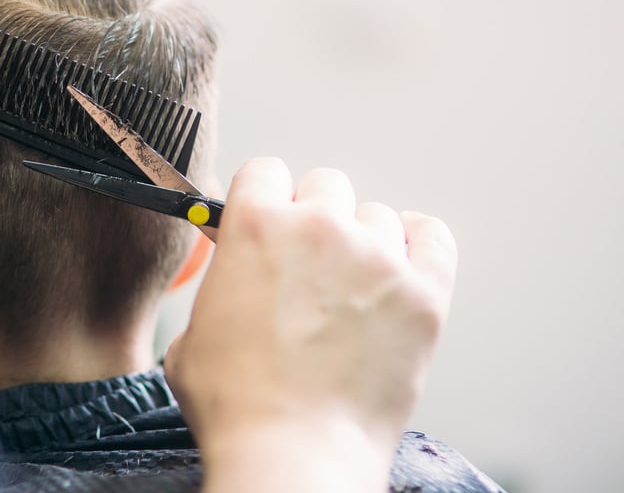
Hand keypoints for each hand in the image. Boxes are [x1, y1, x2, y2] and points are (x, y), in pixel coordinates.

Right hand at [165, 158, 456, 492]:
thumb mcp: (192, 330)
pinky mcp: (423, 294)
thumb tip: (235, 275)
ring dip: (363, 242)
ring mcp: (376, 257)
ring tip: (352, 289)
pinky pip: (432, 236)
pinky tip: (401, 269)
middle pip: (325, 185)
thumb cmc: (236, 403)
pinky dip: (418, 244)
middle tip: (309, 266)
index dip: (264, 200)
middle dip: (314, 218)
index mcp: (254, 224)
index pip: (265, 171)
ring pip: (376, 215)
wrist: (292, 454)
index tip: (269, 223)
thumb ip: (219, 284)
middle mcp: (318, 226)